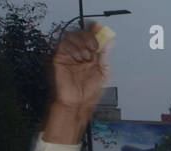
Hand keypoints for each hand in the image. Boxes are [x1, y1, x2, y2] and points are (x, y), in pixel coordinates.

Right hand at [45, 26, 108, 142]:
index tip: (99, 27)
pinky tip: (79, 58)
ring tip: (87, 57)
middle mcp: (82, 54)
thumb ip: (105, 57)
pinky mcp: (60, 58)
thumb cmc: (90, 92)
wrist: (78, 103)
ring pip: (72, 37)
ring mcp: (71, 55)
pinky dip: (73, 48)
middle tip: (94, 47)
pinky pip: (64, 45)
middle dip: (89, 38)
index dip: (96, 31)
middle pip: (82, 34)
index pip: (94, 38)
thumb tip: (110, 42)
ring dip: (81, 43)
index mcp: (93, 57)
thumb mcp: (104, 74)